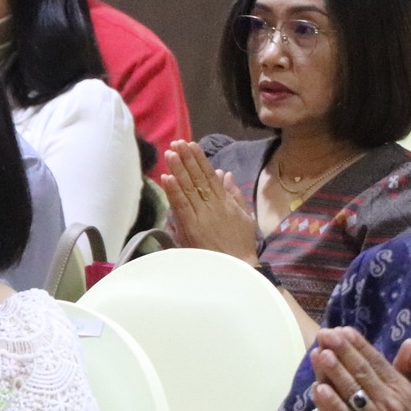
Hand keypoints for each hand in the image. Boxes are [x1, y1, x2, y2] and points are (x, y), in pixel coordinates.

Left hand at [159, 141, 259, 262]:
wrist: (238, 267)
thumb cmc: (240, 244)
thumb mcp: (243, 216)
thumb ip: (233, 194)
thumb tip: (225, 173)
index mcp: (225, 202)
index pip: (210, 176)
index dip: (200, 159)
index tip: (191, 145)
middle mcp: (214, 205)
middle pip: (198, 178)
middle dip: (186, 159)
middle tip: (176, 143)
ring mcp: (202, 215)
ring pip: (189, 188)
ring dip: (178, 169)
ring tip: (170, 153)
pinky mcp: (192, 228)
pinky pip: (182, 206)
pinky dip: (174, 191)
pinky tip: (167, 177)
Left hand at [307, 328, 410, 410]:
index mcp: (402, 390)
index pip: (377, 362)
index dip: (359, 345)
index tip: (342, 330)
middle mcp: (388, 401)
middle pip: (361, 372)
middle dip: (342, 351)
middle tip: (325, 334)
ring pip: (351, 391)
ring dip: (334, 371)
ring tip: (319, 353)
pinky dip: (332, 403)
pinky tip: (318, 389)